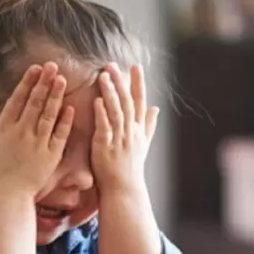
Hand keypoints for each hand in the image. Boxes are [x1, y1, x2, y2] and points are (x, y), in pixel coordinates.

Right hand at [0, 62, 73, 195]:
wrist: (6, 196)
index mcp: (3, 128)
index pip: (17, 100)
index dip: (27, 83)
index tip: (35, 68)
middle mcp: (21, 132)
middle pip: (34, 102)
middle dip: (44, 83)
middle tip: (53, 66)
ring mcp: (37, 143)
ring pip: (48, 115)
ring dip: (55, 96)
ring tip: (62, 80)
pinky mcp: (50, 155)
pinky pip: (60, 134)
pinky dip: (65, 121)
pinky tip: (70, 108)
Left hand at [91, 63, 158, 196]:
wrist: (124, 189)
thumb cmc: (131, 167)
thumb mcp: (144, 144)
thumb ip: (149, 124)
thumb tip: (156, 108)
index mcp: (139, 129)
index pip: (140, 101)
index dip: (138, 83)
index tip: (135, 66)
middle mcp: (131, 132)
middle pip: (128, 102)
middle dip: (121, 82)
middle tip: (113, 65)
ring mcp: (119, 139)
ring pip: (116, 111)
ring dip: (110, 93)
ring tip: (104, 76)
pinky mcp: (106, 147)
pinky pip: (105, 127)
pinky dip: (101, 114)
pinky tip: (96, 101)